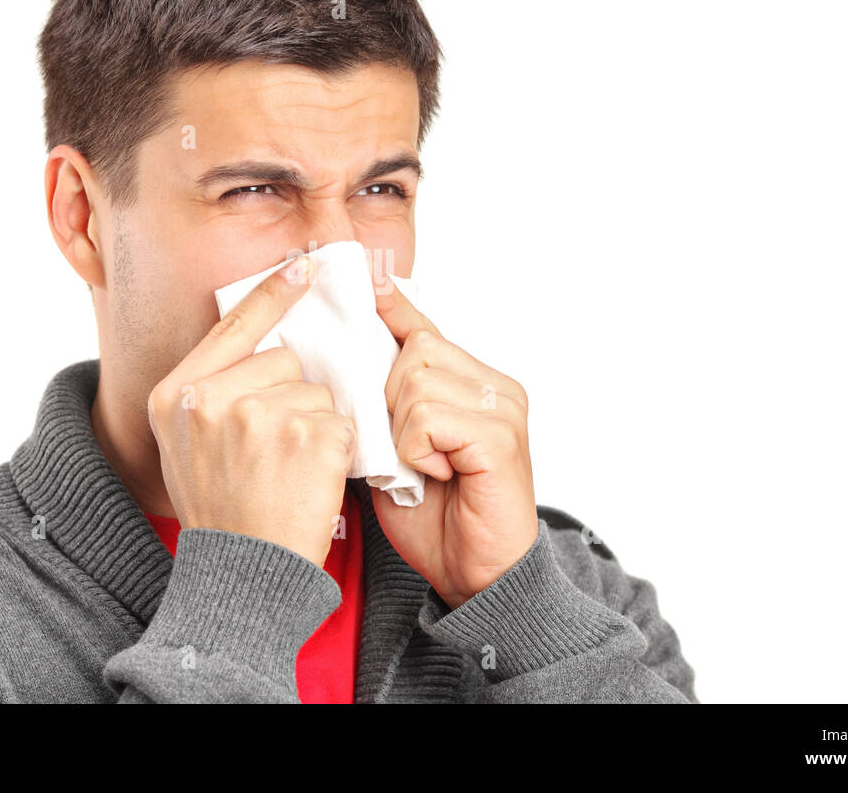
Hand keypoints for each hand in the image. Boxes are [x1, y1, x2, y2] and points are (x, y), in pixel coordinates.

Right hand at [147, 256, 356, 568]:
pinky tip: (308, 481)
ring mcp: (258, 414)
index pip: (232, 326)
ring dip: (313, 427)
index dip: (272, 294)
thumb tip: (268, 348)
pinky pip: (339, 422)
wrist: (242, 576)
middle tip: (272, 452)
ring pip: (314, 392)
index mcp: (175, 394)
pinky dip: (336, 451)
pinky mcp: (304, 434)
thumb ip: (213, 393)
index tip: (304, 266)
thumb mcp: (188, 446)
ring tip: (286, 473)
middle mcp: (210, 397)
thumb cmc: (222, 512)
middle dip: (291, 397)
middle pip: (282, 361)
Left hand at [369, 266, 539, 608]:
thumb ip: (384, 403)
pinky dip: (418, 449)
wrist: (477, 575)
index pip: (424, 328)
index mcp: (472, 382)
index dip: (392, 304)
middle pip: (416, 350)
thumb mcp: (396, 449)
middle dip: (389, 398)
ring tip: (422, 466)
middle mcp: (496, 385)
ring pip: (418, 380)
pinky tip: (435, 475)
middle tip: (403, 448)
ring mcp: (503, 408)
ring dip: (402, 430)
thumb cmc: (436, 516)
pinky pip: (430, 416)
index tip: (365, 272)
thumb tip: (344, 362)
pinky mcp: (500, 437)